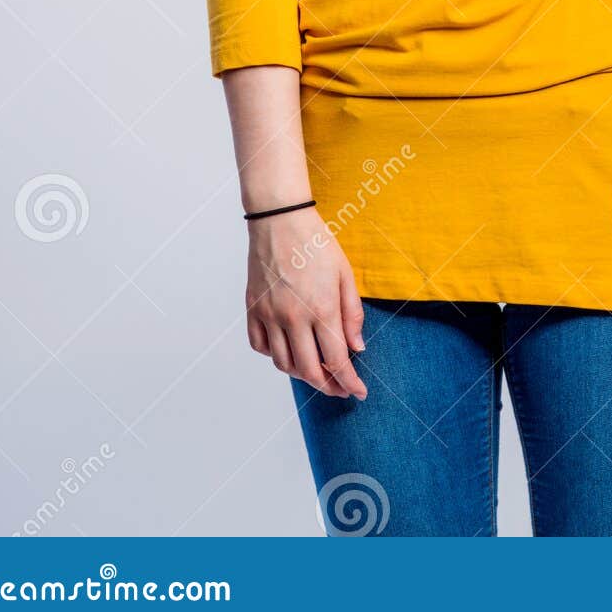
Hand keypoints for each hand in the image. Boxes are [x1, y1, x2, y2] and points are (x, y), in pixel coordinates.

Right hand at [245, 206, 367, 399]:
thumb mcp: (345, 274)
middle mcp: (293, 317)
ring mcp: (269, 315)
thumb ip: (352, 313)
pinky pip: (261, 346)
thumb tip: (356, 348)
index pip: (337, 361)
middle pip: (309, 371)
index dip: (349, 382)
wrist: (280, 219)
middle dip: (328, 387)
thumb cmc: (316, 243)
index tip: (358, 392)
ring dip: (302, 375)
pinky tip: (289, 350)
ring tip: (316, 371)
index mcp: (321, 308)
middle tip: (340, 388)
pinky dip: (275, 356)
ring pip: (283, 364)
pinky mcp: (253, 309)